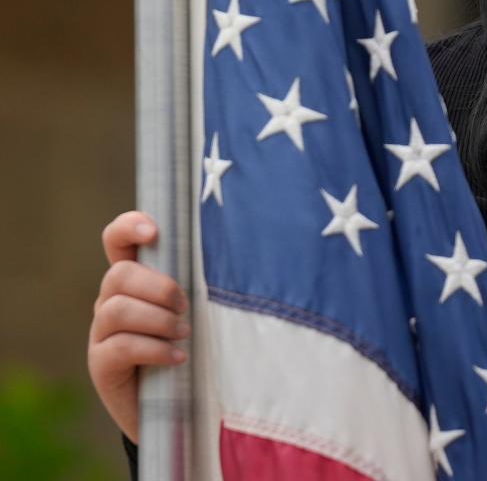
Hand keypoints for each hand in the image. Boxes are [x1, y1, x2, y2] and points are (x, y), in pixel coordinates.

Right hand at [86, 211, 189, 442]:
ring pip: (116, 309)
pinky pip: (120, 346)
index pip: (117, 240)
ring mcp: (102, 333)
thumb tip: (238, 251)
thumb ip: (199, 282)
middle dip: (158, 286)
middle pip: (119, 274)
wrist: (177, 405)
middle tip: (185, 306)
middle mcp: (111, 301)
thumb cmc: (193, 344)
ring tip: (184, 333)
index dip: (128, 227)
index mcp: (134, 279)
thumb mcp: (198, 308)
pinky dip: (154, 349)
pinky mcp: (101, 364)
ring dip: (158, 319)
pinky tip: (178, 357)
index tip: (154, 232)